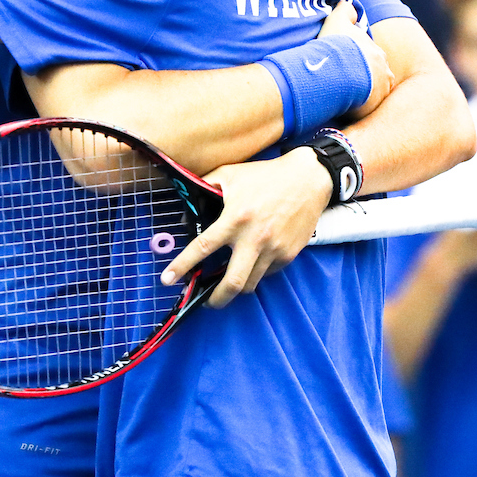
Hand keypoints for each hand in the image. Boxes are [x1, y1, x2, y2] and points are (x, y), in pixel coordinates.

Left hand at [160, 147, 332, 307]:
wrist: (308, 179)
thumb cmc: (265, 175)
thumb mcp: (230, 174)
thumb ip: (206, 186)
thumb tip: (187, 203)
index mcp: (235, 219)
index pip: (203, 248)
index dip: (182, 266)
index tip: (167, 280)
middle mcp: (254, 238)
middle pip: (232, 283)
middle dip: (215, 300)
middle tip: (205, 302)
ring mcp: (274, 249)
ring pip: (250, 283)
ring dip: (235, 288)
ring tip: (226, 284)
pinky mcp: (288, 254)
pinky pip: (267, 272)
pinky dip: (256, 272)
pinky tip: (251, 262)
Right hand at [318, 1, 393, 119]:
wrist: (337, 70)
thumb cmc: (336, 46)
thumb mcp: (337, 21)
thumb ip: (344, 10)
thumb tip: (348, 4)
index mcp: (377, 53)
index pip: (371, 58)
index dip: (359, 61)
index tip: (347, 64)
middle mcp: (385, 72)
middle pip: (376, 77)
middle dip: (365, 79)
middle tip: (347, 82)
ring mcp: (382, 91)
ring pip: (374, 94)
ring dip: (363, 95)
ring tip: (346, 98)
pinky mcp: (374, 108)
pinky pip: (367, 110)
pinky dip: (358, 109)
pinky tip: (345, 109)